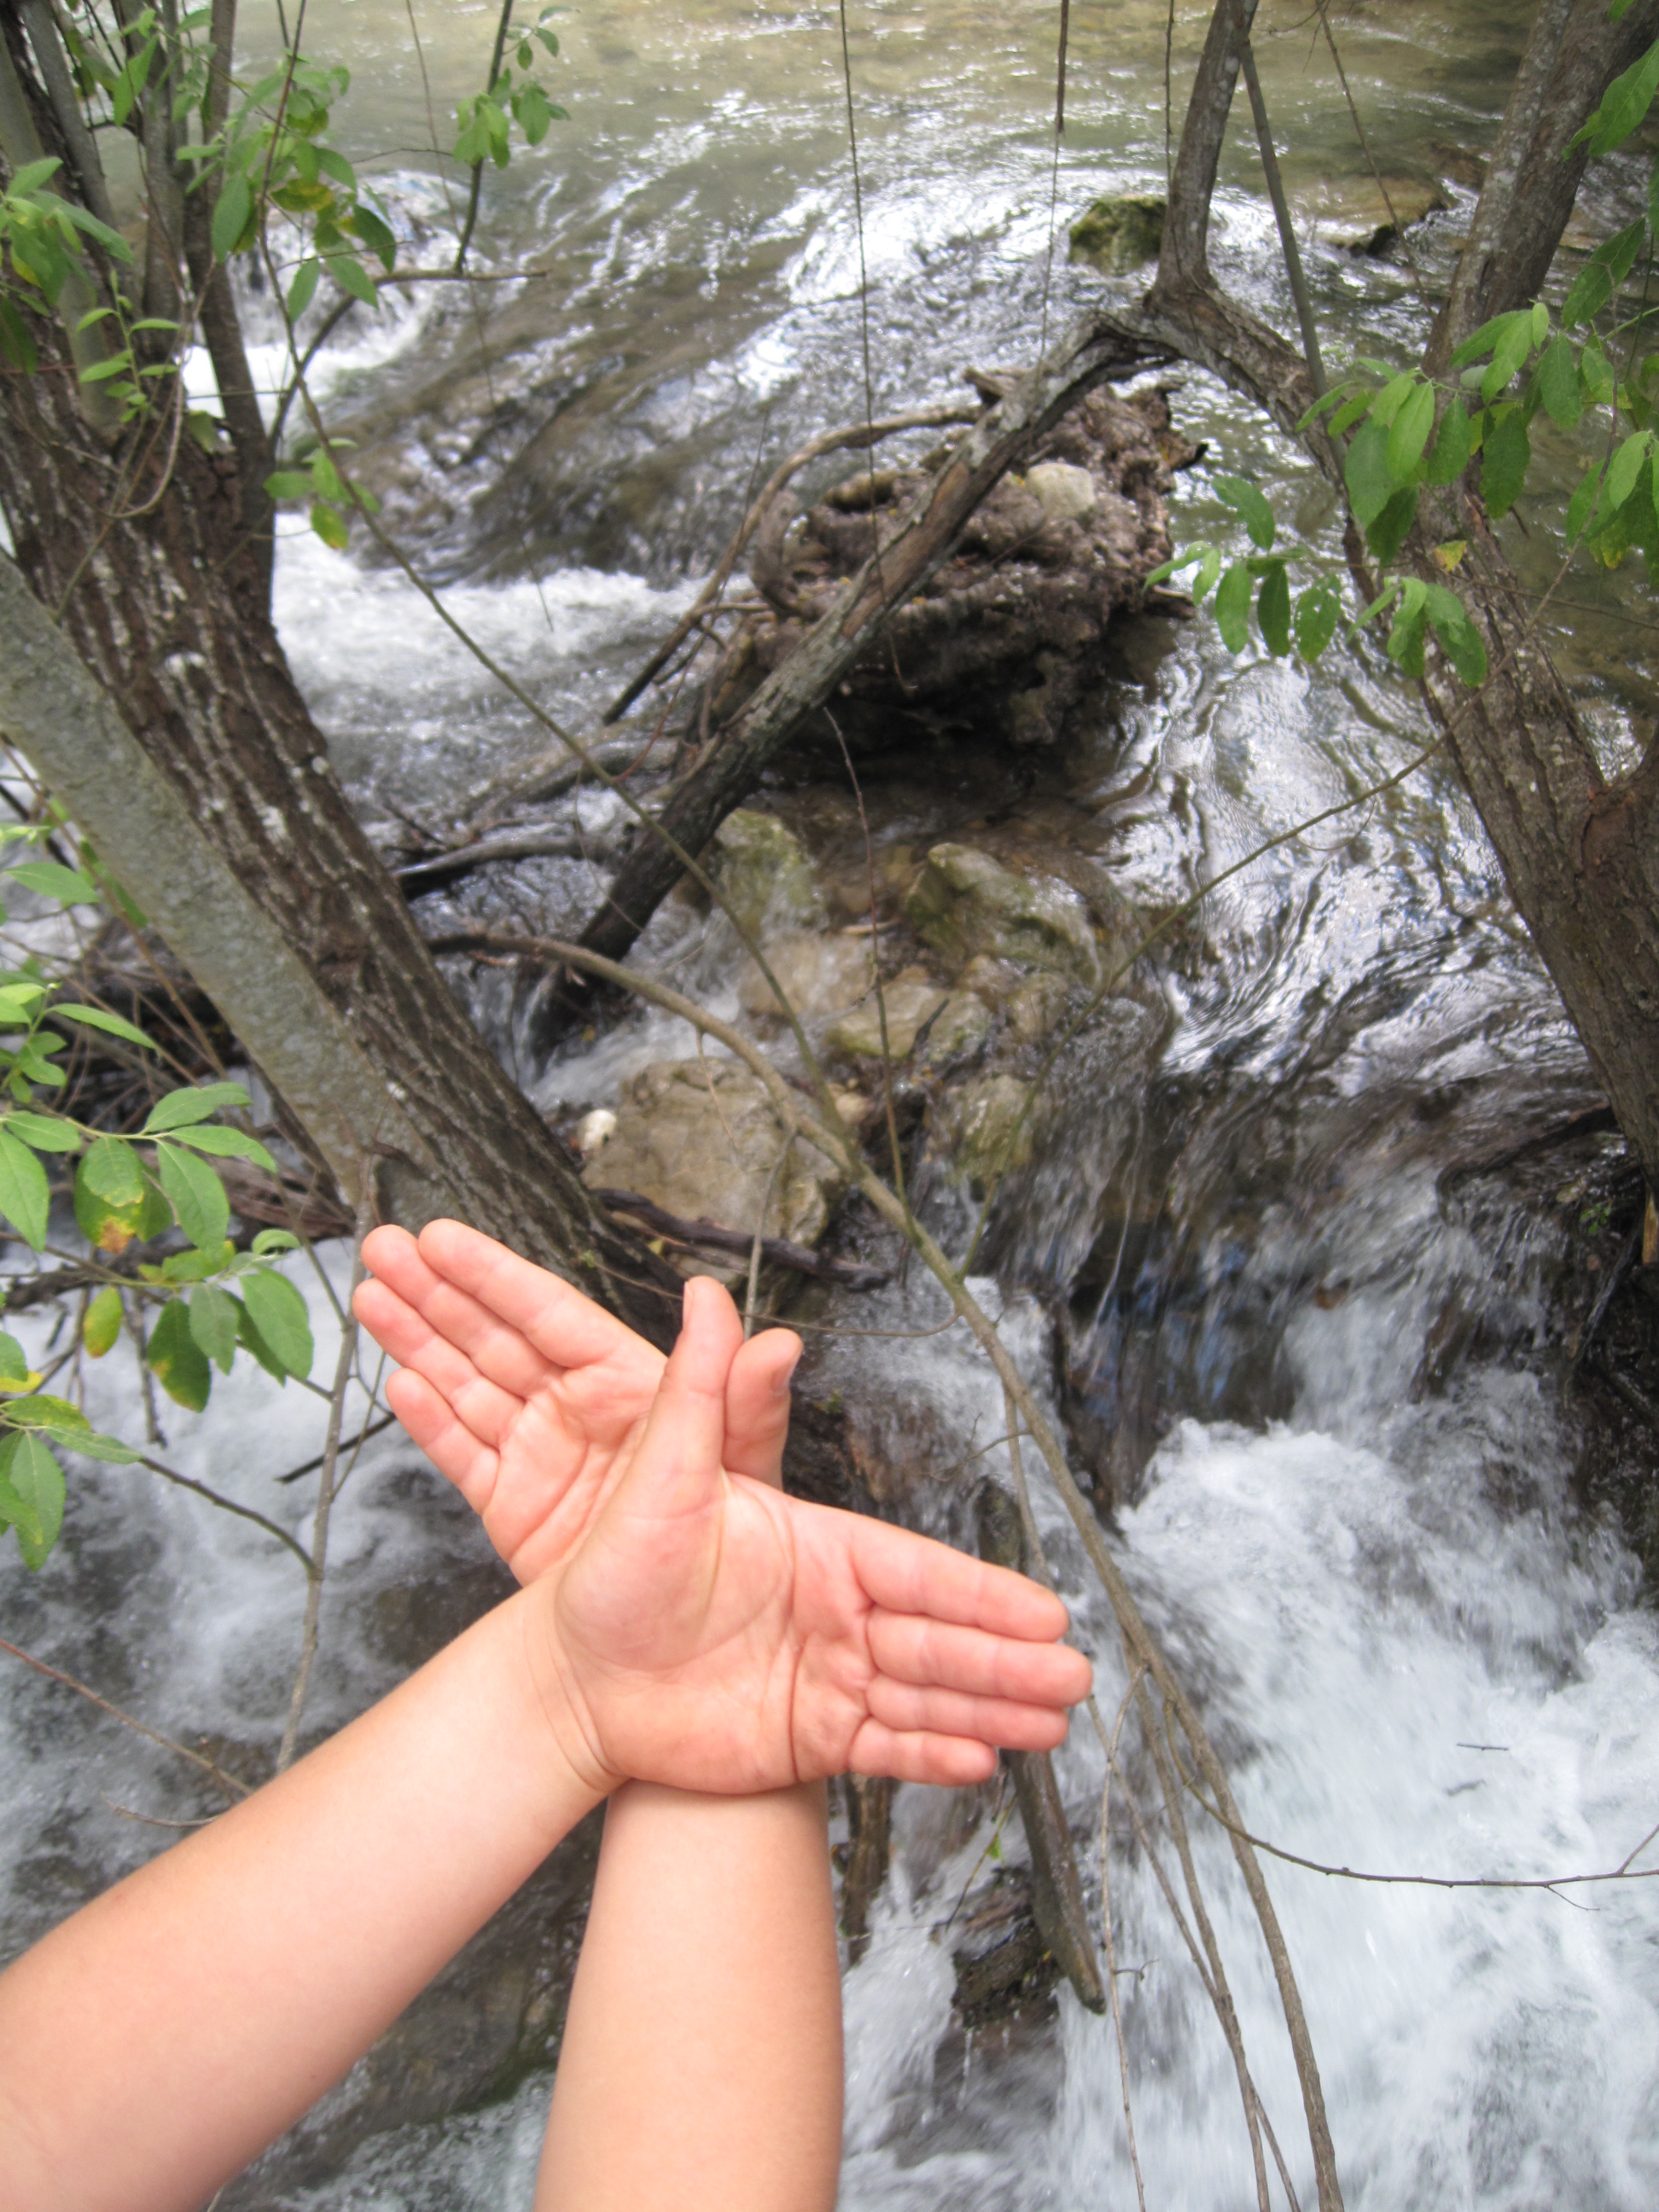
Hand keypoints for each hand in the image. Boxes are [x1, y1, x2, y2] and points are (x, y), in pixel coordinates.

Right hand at [354, 1220, 800, 1579]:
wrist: (680, 1653)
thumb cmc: (730, 1553)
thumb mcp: (740, 1475)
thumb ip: (745, 1402)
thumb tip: (774, 1337)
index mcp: (630, 1388)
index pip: (550, 1315)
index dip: (494, 1275)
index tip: (445, 1240)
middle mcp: (579, 1411)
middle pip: (496, 1336)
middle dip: (438, 1291)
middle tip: (384, 1248)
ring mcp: (541, 1456)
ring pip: (467, 1383)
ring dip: (416, 1339)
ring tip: (371, 1296)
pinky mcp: (513, 1507)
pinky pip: (463, 1452)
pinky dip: (430, 1421)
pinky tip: (399, 1383)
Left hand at [531, 1275, 1091, 1792]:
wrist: (571, 1674)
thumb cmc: (611, 1567)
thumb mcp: (658, 1474)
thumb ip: (698, 1392)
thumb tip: (705, 1290)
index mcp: (816, 1548)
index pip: (915, 1570)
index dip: (980, 1593)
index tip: (1043, 1611)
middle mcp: (833, 1612)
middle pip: (935, 1637)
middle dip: (1004, 1660)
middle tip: (1074, 1681)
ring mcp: (824, 1677)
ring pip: (922, 1695)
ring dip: (988, 1710)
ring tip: (1052, 1729)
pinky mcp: (803, 1737)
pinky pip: (878, 1748)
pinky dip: (927, 1756)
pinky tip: (980, 1763)